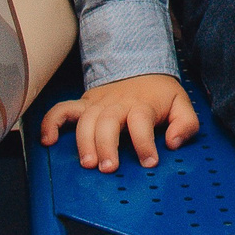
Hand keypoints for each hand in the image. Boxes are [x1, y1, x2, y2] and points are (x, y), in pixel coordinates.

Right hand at [39, 73, 199, 172]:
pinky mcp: (85, 104)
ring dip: (84, 142)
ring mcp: (98, 104)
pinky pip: (63, 110)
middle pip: (108, 122)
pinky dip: (51, 123)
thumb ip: (186, 124)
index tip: (149, 162)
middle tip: (109, 168)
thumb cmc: (159, 93)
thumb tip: (173, 143)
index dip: (145, 143)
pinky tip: (48, 141)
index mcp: (142, 104)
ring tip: (88, 163)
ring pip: (86, 120)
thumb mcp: (181, 104)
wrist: (141, 66)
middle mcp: (117, 104)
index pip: (141, 121)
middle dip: (106, 145)